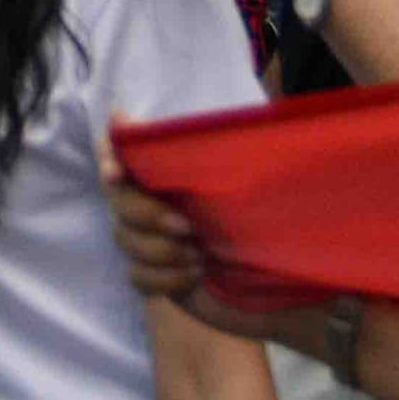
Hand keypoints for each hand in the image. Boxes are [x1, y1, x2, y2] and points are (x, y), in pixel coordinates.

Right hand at [100, 136, 333, 350]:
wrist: (287, 270)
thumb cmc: (273, 210)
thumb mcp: (252, 166)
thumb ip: (215, 141)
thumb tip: (170, 120)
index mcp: (175, 164)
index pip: (122, 148)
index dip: (111, 154)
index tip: (116, 172)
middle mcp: (157, 195)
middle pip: (120, 201)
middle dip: (148, 215)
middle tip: (189, 227)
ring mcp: (153, 236)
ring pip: (124, 240)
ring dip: (160, 251)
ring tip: (200, 256)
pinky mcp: (157, 275)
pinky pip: (137, 276)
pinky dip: (164, 279)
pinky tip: (194, 275)